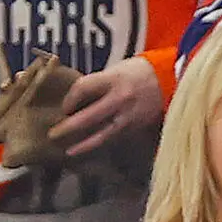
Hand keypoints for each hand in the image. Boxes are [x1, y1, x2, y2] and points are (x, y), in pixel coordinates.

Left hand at [48, 57, 164, 155]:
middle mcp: (120, 98)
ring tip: (69, 151)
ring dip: (84, 144)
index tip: (64, 108)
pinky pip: (114, 137)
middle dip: (69, 127)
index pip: (82, 89)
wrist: (168, 80)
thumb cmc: (137, 72)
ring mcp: (129, 115)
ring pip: (102, 134)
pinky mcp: (136, 126)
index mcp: (112, 79)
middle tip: (53, 134)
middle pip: (89, 116)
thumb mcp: (115, 71)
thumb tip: (77, 100)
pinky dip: (100, 144)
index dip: (69, 100)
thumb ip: (97, 84)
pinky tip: (90, 149)